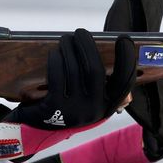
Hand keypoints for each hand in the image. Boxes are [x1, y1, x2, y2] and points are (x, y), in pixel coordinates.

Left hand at [4, 28, 135, 129]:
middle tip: (80, 32)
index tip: (123, 39)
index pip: (124, 82)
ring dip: (69, 50)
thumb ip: (101, 86)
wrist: (35, 130)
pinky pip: (57, 77)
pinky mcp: (53, 108)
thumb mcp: (88, 103)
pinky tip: (54, 53)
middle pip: (95, 71)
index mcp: (107, 107)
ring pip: (74, 71)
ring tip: (65, 40)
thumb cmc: (65, 108)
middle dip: (87, 46)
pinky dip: (56, 61)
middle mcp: (94, 110)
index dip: (126, 60)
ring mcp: (73, 110)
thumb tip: (113, 56)